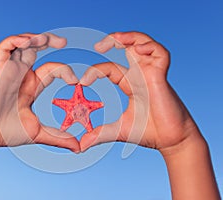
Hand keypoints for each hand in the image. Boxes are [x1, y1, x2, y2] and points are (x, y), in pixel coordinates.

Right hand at [0, 33, 79, 151]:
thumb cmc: (7, 132)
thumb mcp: (39, 132)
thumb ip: (60, 138)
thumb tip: (80, 148)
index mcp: (32, 86)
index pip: (52, 69)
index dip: (65, 71)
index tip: (75, 80)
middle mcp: (22, 75)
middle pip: (36, 49)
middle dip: (49, 41)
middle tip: (63, 42)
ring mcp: (10, 70)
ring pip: (21, 44)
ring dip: (34, 38)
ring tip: (45, 40)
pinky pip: (5, 47)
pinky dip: (16, 41)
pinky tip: (28, 42)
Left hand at [79, 32, 202, 152]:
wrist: (170, 141)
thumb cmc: (147, 133)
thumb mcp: (118, 130)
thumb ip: (99, 134)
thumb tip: (79, 146)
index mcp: (130, 84)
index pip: (110, 69)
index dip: (95, 72)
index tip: (82, 82)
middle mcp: (140, 75)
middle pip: (128, 48)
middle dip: (114, 40)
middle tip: (98, 46)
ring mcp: (151, 73)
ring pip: (143, 44)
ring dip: (130, 37)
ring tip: (115, 40)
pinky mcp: (162, 75)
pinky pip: (160, 53)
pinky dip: (149, 46)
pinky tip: (136, 51)